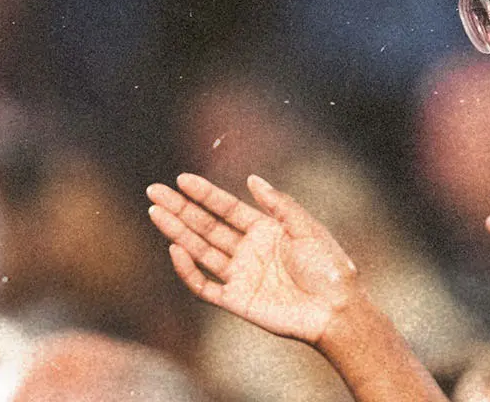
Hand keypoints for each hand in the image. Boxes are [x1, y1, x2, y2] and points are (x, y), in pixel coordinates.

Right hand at [147, 173, 360, 347]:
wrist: (335, 310)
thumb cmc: (329, 268)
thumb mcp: (307, 229)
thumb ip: (280, 205)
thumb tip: (252, 179)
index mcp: (265, 229)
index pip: (227, 208)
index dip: (204, 194)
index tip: (182, 179)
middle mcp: (248, 249)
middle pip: (207, 226)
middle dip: (181, 208)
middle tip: (154, 191)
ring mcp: (240, 274)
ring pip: (200, 250)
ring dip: (177, 232)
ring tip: (156, 212)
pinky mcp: (236, 300)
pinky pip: (204, 285)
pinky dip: (188, 270)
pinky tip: (176, 249)